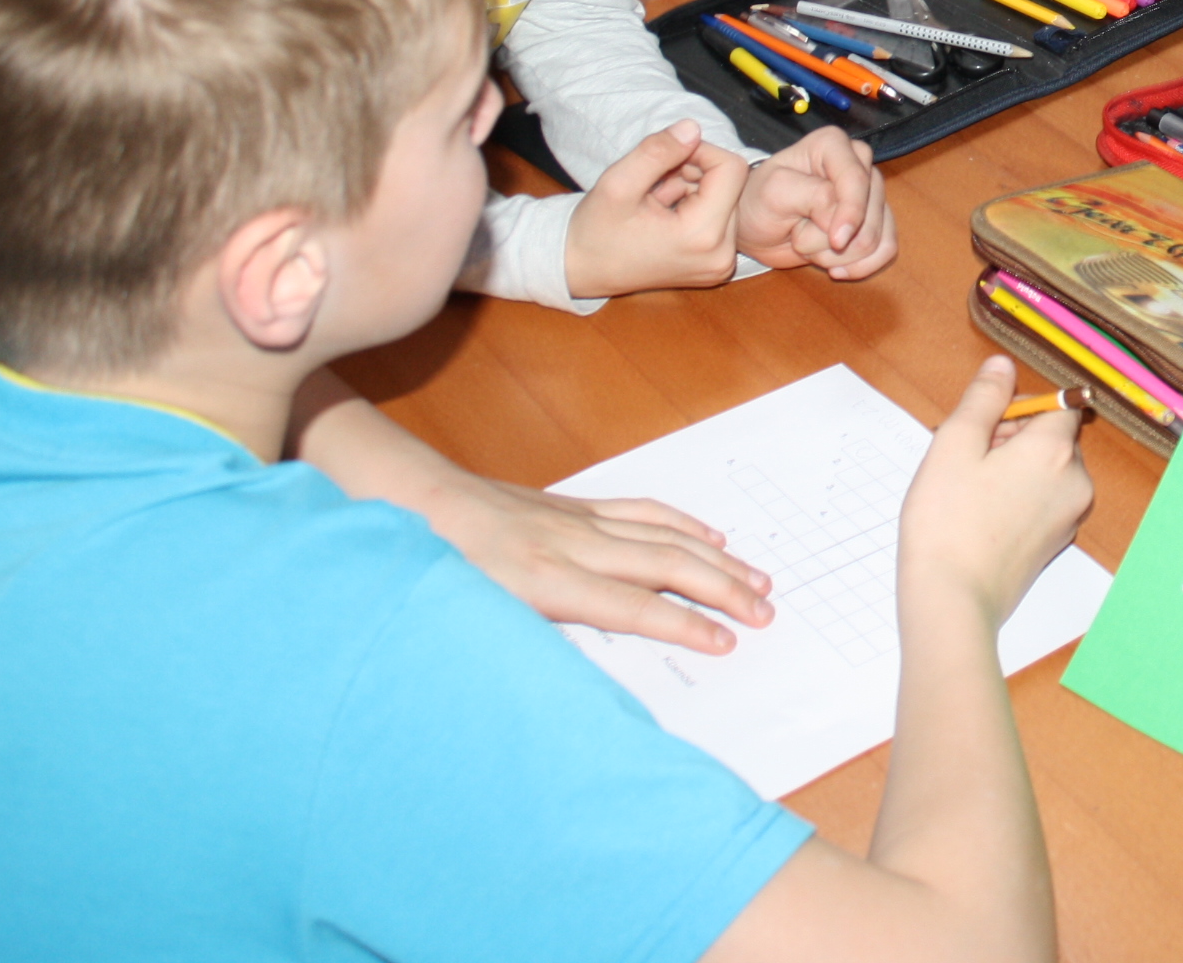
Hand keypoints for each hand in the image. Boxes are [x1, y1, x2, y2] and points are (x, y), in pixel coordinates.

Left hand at [409, 465, 777, 653]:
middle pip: (666, 566)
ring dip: (716, 559)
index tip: (726, 643)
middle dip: (722, 591)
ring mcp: (580, 520)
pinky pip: (643, 511)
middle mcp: (574, 546)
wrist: (417, 503)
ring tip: (757, 579)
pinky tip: (709, 538)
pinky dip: (682, 524)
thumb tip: (580, 680)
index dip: (684, 627)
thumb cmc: (439, 570)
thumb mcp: (476, 623)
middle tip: (765, 613)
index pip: (633, 608)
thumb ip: (533, 645)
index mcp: (547, 582)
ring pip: (664, 536)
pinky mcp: (577, 506)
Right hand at [562, 119, 750, 296]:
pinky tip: (662, 214)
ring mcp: (720, 263)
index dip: (700, 151)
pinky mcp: (715, 264)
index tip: (665, 158)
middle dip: (694, 172)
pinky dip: (693, 205)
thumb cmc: (596, 230)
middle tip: (654, 181)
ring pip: (725, 198)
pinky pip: (719, 217)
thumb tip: (693, 128)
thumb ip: (657, 151)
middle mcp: (721, 255)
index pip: (731, 169)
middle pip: (731, 184)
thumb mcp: (618, 183)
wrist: (582, 270)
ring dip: (692, 187)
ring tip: (654, 200)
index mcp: (702, 236)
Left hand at [737, 127, 896, 278]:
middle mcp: (858, 164)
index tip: (835, 241)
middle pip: (870, 215)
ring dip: (841, 256)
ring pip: (877, 237)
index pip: (857, 180)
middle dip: (832, 240)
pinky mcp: (875, 222)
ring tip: (810, 249)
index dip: (851, 214)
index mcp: (833, 144)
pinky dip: (861, 266)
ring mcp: (870, 194)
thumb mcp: (775, 192)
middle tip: (799, 237)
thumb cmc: (760, 203)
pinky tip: (836, 269)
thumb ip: (814, 197)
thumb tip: (847, 223)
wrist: (756, 228)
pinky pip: (887, 249)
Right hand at [899, 356, 1093, 630]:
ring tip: (969, 492)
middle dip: (1011, 438)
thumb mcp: (954, 443)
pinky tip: (980, 516)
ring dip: (1012, 469)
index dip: (1016, 408)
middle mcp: (1076, 482)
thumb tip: (1003, 366)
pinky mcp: (1056, 543)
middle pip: (1052, 437)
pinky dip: (1017, 499)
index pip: (1055, 402)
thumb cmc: (947, 522)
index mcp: (1056, 450)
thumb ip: (983, 398)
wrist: (953, 600)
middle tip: (966, 461)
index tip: (981, 428)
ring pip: (1046, 470)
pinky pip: (1042, 502)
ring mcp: (1069, 517)